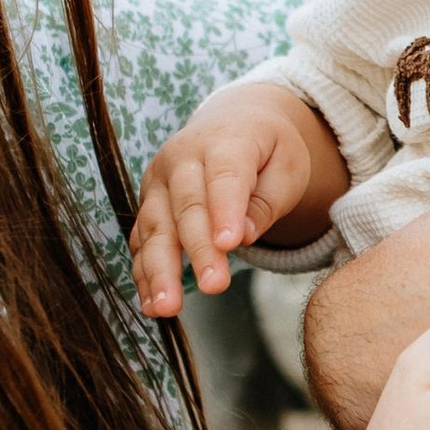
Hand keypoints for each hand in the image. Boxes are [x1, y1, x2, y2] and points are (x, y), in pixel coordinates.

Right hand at [132, 83, 347, 312]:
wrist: (234, 123)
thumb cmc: (267, 150)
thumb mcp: (286, 167)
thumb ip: (266, 202)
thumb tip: (243, 237)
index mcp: (225, 140)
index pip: (224, 177)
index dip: (225, 210)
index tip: (230, 244)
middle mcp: (183, 157)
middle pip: (188, 207)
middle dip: (199, 249)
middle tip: (213, 285)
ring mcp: (160, 181)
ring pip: (156, 227)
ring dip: (159, 269)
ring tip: (166, 306)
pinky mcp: (149, 204)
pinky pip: (142, 240)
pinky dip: (144, 272)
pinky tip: (150, 303)